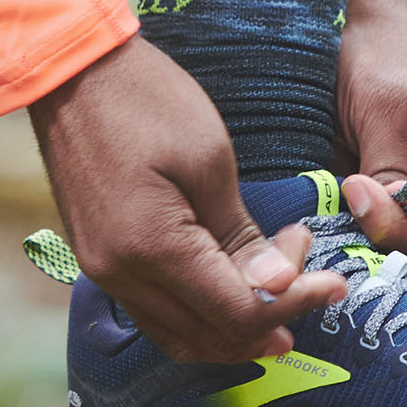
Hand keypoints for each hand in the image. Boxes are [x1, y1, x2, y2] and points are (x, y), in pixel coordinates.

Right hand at [34, 39, 348, 360]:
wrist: (72, 71)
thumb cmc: (145, 100)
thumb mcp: (209, 161)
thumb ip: (241, 235)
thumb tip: (277, 289)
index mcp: (152, 249)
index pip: (237, 313)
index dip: (294, 305)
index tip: (334, 283)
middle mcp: (121, 275)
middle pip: (211, 335)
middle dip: (272, 316)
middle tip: (310, 277)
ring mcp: (104, 271)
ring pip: (182, 335)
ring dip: (236, 326)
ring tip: (280, 287)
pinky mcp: (100, 260)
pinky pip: (156, 314)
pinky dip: (200, 316)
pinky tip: (232, 285)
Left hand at [333, 0, 406, 312]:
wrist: (355, 32)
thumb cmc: (378, 54)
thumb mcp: (386, 101)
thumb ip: (390, 171)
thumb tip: (381, 227)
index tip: (353, 194)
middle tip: (372, 263)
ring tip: (349, 261)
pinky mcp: (406, 225)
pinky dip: (378, 274)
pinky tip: (337, 257)